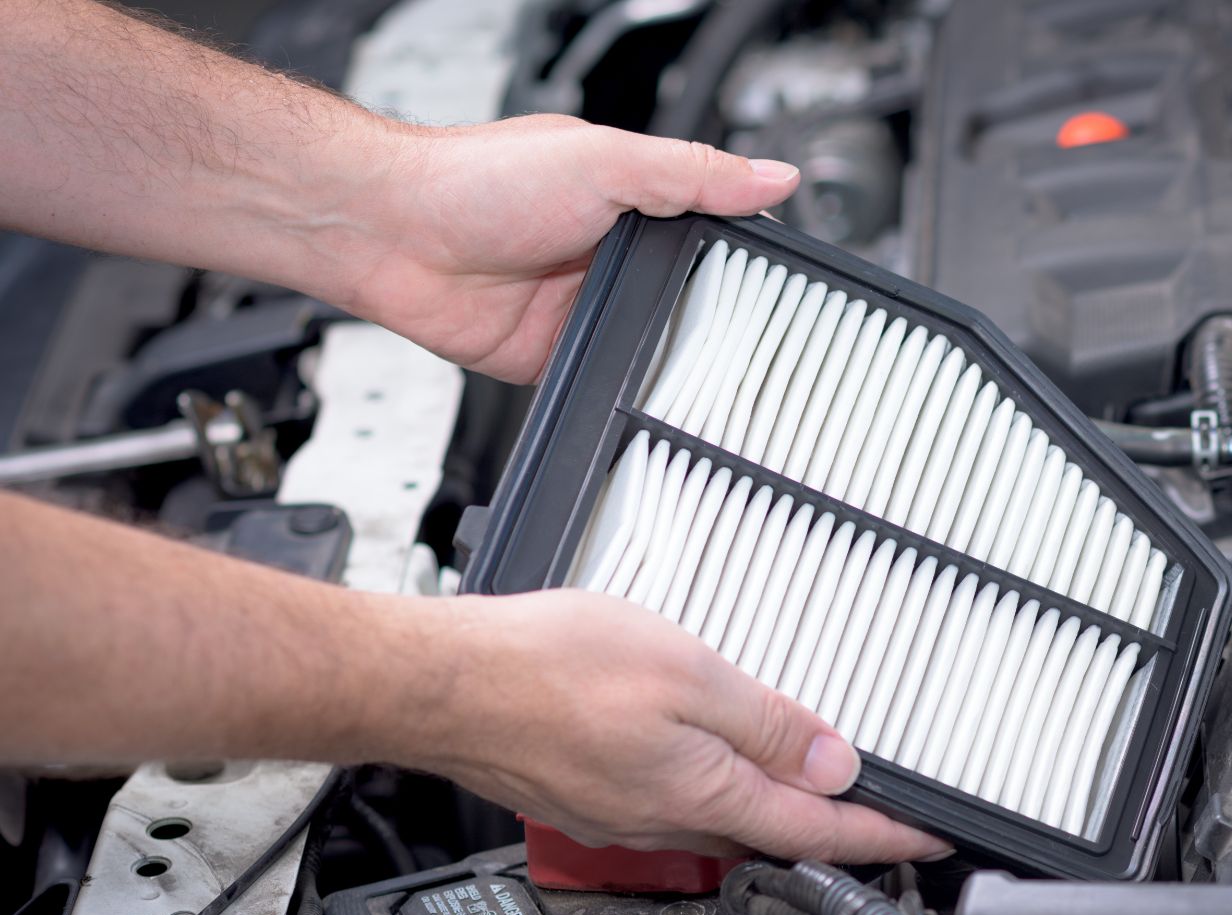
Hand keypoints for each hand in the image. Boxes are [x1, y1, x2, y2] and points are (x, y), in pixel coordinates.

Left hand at [338, 116, 800, 383]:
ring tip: (688, 356)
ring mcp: (583, 304)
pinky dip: (618, 384)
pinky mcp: (555, 353)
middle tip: (742, 331)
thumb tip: (774, 178)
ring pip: (651, 341)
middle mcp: (610, 250)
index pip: (711, 226)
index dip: (746, 251)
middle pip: (688, 293)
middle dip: (709, 311)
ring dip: (662, 348)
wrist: (392, 234)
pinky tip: (633, 378)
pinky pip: (603, 379)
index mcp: (631, 196)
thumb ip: (693, 173)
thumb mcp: (605, 161)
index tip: (787, 277)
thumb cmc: (476, 178)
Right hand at [402, 589, 950, 862]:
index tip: (929, 839)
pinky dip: (715, 779)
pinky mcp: (593, 794)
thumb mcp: (687, 673)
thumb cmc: (547, 670)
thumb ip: (766, 721)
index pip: (819, 834)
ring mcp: (625, 813)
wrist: (441, 684)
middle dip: (832, 821)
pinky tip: (712, 746)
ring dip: (772, 797)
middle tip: (882, 803)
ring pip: (724, 815)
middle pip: (774, 833)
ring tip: (809, 768)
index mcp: (703, 794)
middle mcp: (667, 820)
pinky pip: (677, 798)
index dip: (883, 837)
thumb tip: (834, 762)